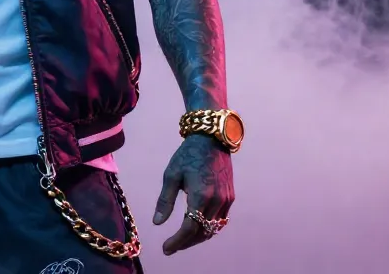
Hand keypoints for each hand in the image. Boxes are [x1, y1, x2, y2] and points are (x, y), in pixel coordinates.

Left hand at [152, 135, 234, 255]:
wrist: (212, 139)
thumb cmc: (188, 155)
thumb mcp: (171, 175)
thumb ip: (165, 200)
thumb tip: (157, 222)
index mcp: (200, 195)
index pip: (190, 228)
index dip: (177, 241)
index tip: (166, 249)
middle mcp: (217, 200)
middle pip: (202, 232)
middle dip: (186, 242)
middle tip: (171, 247)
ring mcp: (226, 199)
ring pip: (213, 228)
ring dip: (198, 237)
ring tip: (182, 240)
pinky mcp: (230, 197)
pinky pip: (220, 220)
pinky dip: (208, 227)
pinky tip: (197, 228)